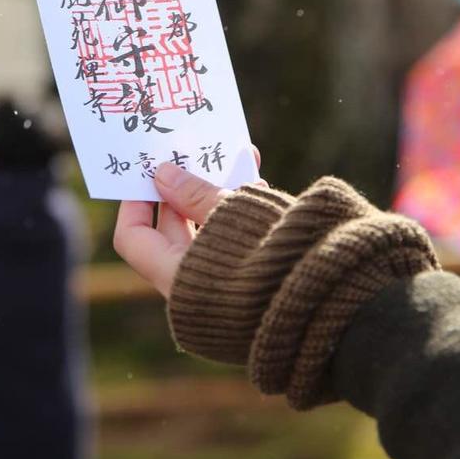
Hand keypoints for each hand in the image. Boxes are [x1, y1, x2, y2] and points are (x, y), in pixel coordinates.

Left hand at [113, 151, 261, 298]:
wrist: (326, 306)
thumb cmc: (270, 260)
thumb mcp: (231, 217)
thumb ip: (195, 194)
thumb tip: (162, 174)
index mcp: (175, 276)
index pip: (133, 237)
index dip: (135, 200)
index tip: (148, 169)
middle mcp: (192, 285)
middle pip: (173, 228)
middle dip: (185, 186)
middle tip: (193, 152)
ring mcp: (221, 284)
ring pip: (208, 230)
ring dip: (219, 193)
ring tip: (237, 160)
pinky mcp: (248, 281)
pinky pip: (234, 240)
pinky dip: (241, 213)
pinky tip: (261, 184)